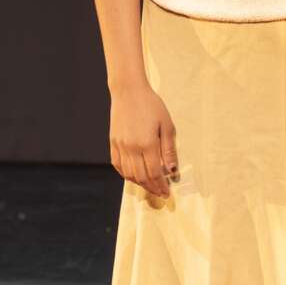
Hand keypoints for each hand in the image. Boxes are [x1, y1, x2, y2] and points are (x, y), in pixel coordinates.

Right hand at [110, 84, 179, 198]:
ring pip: (128, 174)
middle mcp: (132, 148)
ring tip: (149, 186)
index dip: (161, 186)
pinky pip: (117, 165)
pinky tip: (133, 176)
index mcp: (147, 144)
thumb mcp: (167, 125)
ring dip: (139, 184)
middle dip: (152, 188)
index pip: (154, 173)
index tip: (167, 193)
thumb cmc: (151, 105)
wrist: (129, 91)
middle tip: (160, 193)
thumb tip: (172, 170)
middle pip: (141, 177)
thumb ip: (169, 150)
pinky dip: (125, 174)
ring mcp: (120, 146)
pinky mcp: (113, 143)